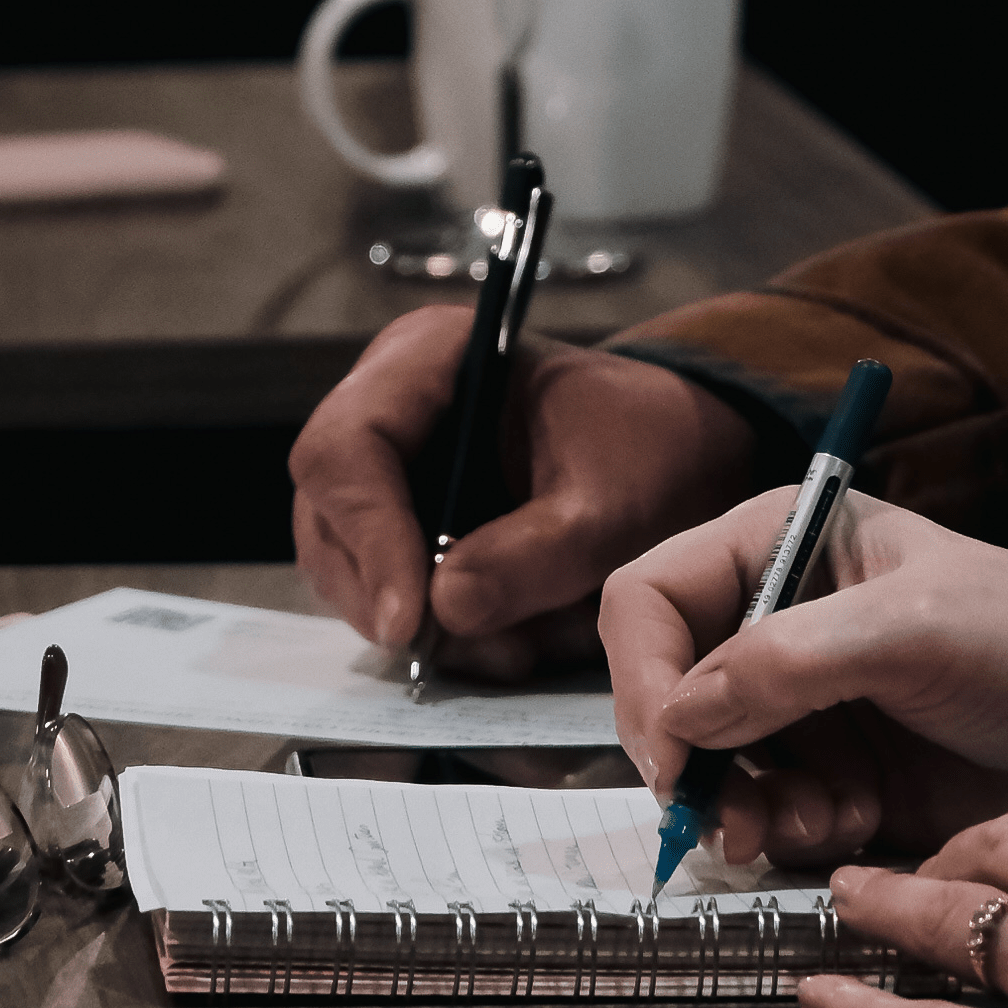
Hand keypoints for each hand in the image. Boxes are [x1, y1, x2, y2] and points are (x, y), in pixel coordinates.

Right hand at [289, 317, 756, 676]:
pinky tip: (509, 643)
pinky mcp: (401, 525)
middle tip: (476, 650)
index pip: (347, 447)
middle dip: (395, 595)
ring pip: (350, 567)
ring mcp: (387, 469)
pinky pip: (384, 591)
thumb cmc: (647, 450)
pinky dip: (440, 631)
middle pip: (331, 514)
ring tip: (515, 649)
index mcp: (428, 357)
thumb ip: (537, 552)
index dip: (368, 534)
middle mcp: (389, 407)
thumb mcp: (613, 502)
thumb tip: (444, 608)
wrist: (676, 462)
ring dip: (422, 627)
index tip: (411, 617)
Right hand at [600, 495, 1007, 866]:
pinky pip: (774, 817)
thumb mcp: (915, 630)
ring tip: (819, 821)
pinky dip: (792, 836)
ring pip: (717, 767)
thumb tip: (682, 713)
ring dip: (750, 806)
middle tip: (731, 811)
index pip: (655, 597)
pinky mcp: (850, 780)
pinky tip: (850, 829)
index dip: (644, 673)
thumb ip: (787, 661)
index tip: (672, 751)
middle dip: (696, 759)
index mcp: (793, 542)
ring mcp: (819, 705)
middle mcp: (792, 618)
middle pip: (672, 690)